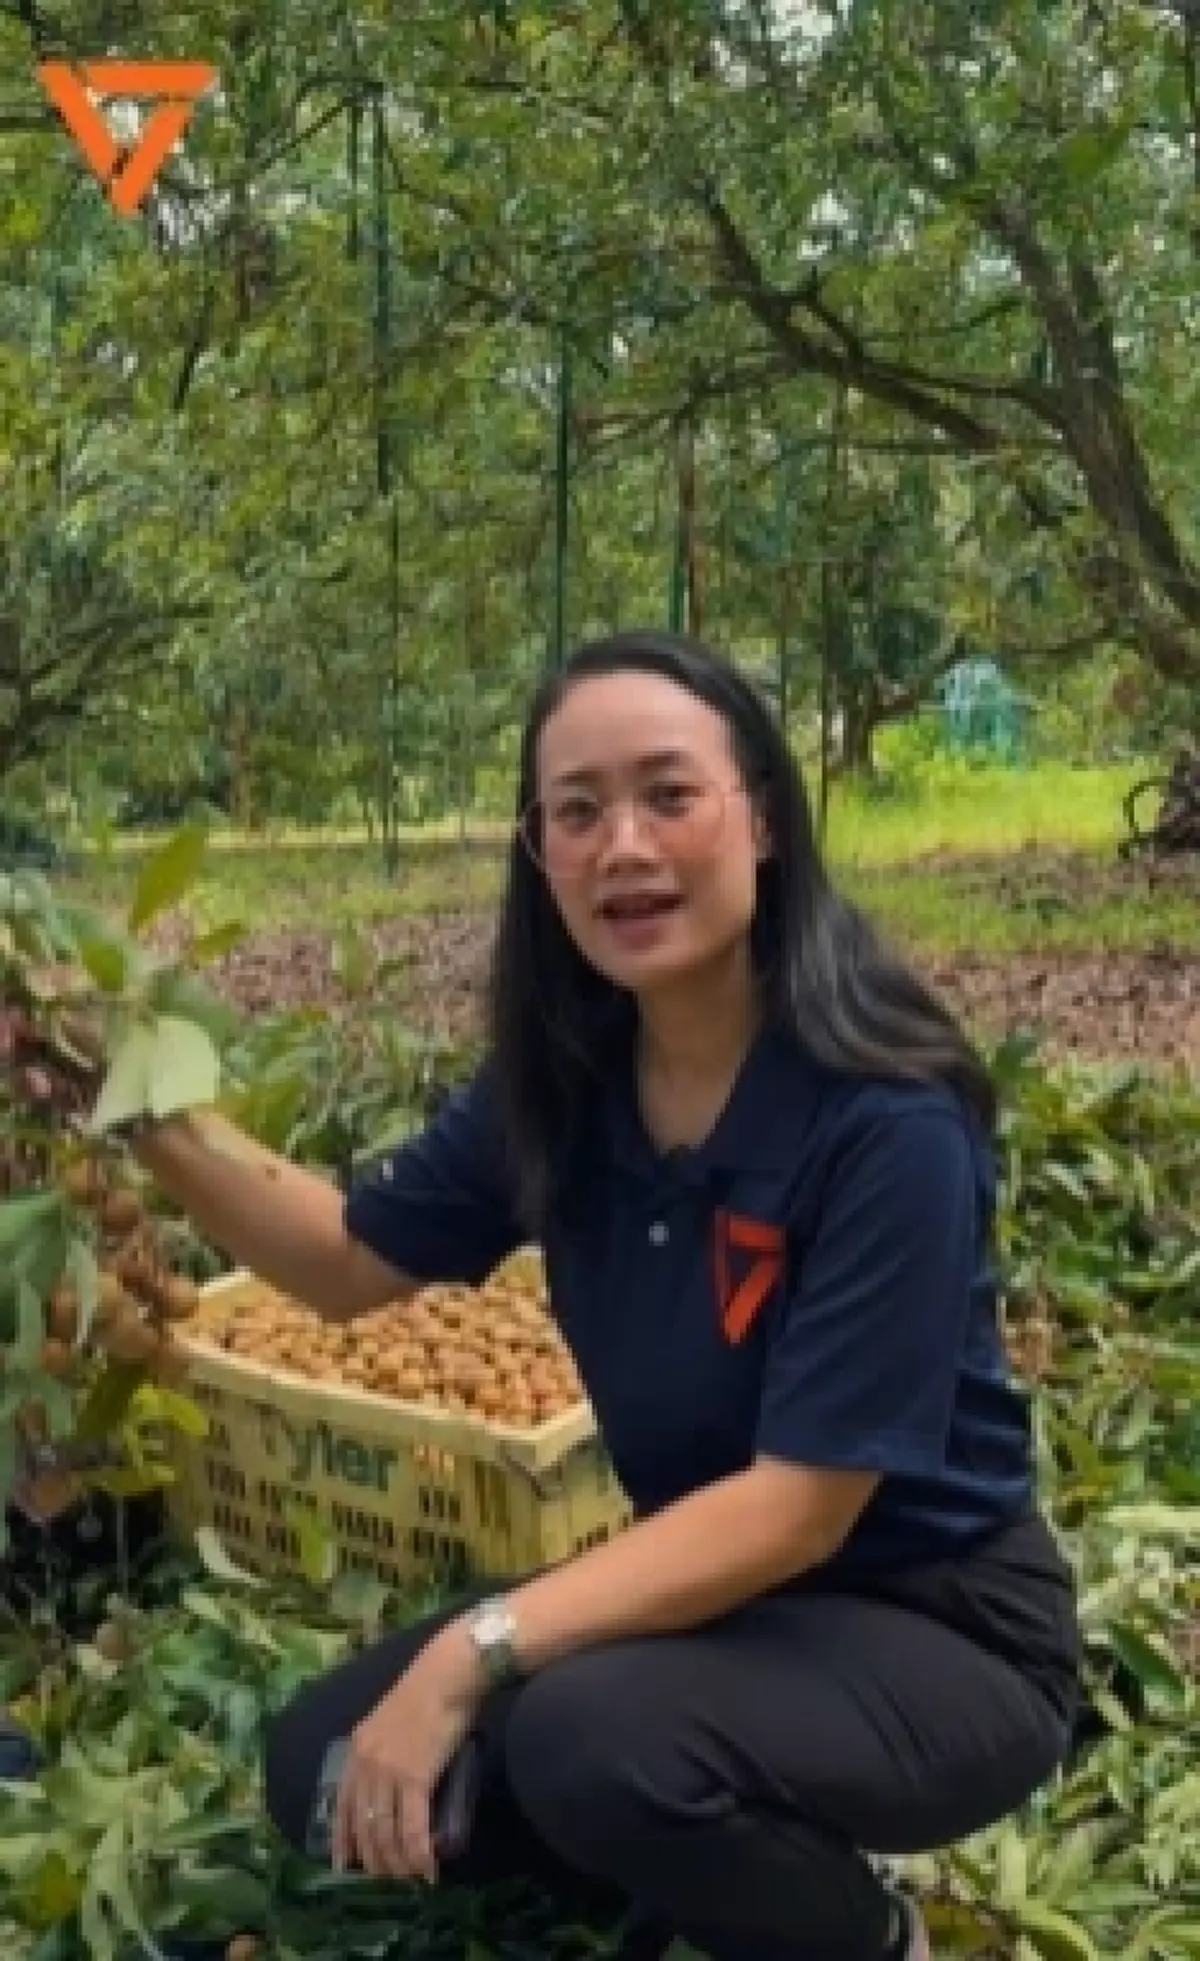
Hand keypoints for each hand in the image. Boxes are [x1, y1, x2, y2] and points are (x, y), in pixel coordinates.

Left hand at [332, 1626, 482, 1881]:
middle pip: (364, 1826)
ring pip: (385, 1832)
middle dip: (376, 1859)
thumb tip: (394, 1779)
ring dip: (399, 1862)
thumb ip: (384, 1749)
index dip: (343, 1840)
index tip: (345, 1865)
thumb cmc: (428, 1691)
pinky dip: (418, 1852)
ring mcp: (388, 1772)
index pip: (343, 1806)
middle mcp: (366, 1765)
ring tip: (412, 1876)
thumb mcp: (390, 1721)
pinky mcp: (415, 1776)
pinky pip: (412, 1826)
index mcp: (357, 1751)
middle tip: (392, 1877)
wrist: (448, 1673)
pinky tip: (427, 1867)